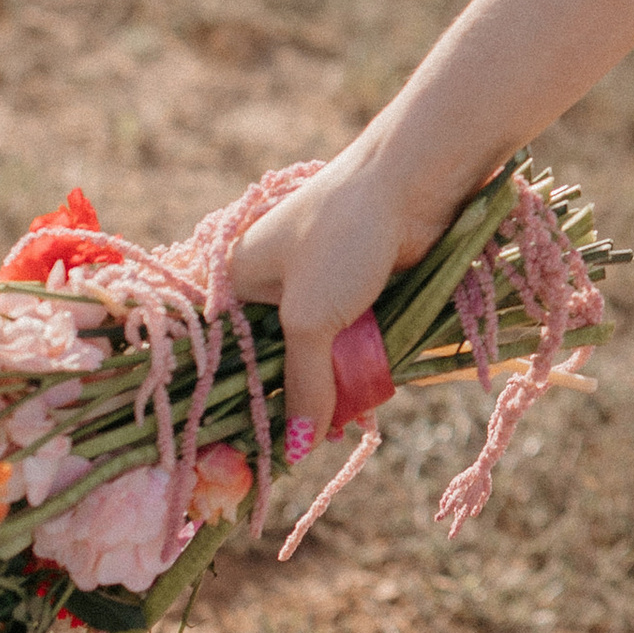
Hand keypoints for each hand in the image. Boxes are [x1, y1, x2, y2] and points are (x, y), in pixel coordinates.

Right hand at [228, 152, 442, 449]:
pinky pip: (344, 345)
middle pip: (268, 360)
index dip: (229, 398)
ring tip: (326, 435)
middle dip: (284, 401)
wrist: (414, 182)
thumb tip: (298, 446)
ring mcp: (314, 288)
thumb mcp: (311, 317)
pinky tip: (357, 405)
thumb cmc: (343, 236)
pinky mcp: (355, 293)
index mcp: (235, 278)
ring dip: (324, 390)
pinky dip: (351, 370)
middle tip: (291, 450)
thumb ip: (304, 384)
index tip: (235, 447)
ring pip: (312, 356)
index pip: (219, 352)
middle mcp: (268, 284)